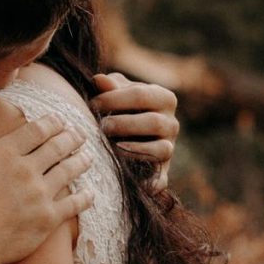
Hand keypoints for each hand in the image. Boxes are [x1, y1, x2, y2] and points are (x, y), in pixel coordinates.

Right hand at [0, 104, 92, 263]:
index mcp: (4, 153)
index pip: (36, 130)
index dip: (51, 123)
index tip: (59, 121)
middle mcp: (26, 169)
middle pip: (57, 147)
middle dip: (71, 138)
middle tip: (79, 134)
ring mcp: (40, 194)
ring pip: (68, 171)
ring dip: (81, 161)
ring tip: (87, 156)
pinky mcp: (48, 219)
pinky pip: (73, 204)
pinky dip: (84, 197)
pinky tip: (89, 193)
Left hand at [91, 72, 178, 191]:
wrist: (127, 134)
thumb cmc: (119, 107)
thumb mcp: (115, 94)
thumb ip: (108, 87)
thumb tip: (98, 80)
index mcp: (163, 98)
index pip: (141, 95)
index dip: (114, 99)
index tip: (92, 104)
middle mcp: (172, 123)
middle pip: (154, 122)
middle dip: (125, 124)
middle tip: (102, 126)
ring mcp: (170, 147)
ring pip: (162, 149)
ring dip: (136, 149)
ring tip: (113, 146)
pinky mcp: (163, 171)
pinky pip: (161, 178)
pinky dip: (152, 183)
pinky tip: (135, 183)